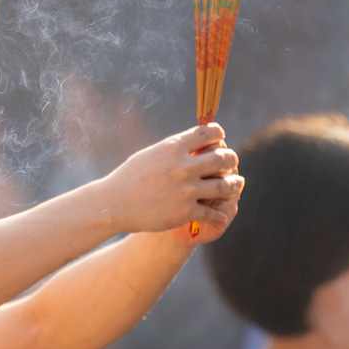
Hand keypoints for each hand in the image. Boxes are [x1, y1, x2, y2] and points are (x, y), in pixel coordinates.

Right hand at [96, 123, 242, 239]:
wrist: (113, 204)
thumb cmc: (129, 178)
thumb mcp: (151, 154)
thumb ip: (174, 148)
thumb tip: (195, 140)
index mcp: (173, 148)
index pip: (209, 133)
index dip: (219, 135)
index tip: (220, 140)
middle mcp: (183, 167)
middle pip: (224, 158)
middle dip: (231, 159)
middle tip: (230, 163)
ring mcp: (186, 190)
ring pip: (225, 185)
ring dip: (234, 185)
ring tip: (235, 184)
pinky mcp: (185, 212)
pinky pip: (213, 213)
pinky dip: (219, 215)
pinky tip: (219, 215)